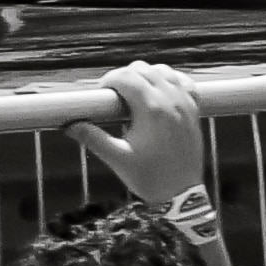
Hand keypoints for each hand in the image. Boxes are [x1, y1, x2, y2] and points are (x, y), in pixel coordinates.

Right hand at [68, 62, 205, 203]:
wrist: (183, 195)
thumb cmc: (150, 179)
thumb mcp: (118, 159)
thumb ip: (93, 139)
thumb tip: (70, 126)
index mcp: (152, 109)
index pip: (125, 77)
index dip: (108, 81)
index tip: (101, 95)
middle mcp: (171, 99)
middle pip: (142, 69)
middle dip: (124, 77)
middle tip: (114, 98)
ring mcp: (186, 102)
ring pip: (163, 70)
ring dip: (145, 76)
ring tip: (134, 96)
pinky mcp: (195, 109)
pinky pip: (183, 81)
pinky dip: (169, 80)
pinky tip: (159, 94)